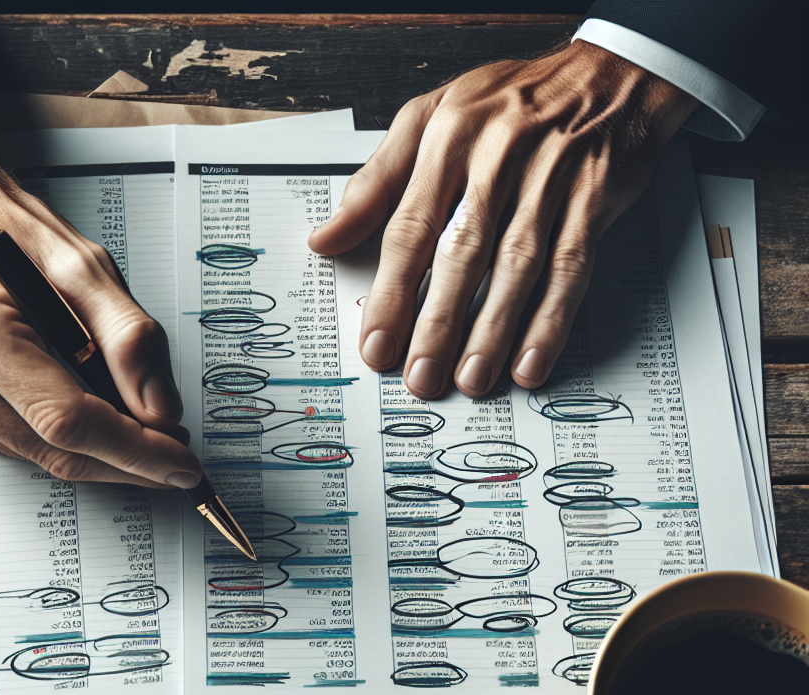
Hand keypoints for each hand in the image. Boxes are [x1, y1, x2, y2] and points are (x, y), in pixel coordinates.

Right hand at [0, 110, 200, 487]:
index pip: (68, 420)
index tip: (182, 463)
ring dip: (106, 456)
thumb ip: (129, 337)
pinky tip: (102, 422)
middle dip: (129, 460)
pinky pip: (29, 448)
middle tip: (178, 452)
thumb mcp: (85, 266)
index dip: (133, 449)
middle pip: (60, 451)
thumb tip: (160, 410)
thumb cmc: (12, 237)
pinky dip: (73, 443)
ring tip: (147, 431)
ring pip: (48, 458)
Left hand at [309, 41, 698, 398]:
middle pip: (462, 254)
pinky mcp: (595, 199)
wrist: (608, 73)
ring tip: (471, 379)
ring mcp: (551, 179)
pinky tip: (531, 359)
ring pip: (516, 266)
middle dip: (438, 324)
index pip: (410, 228)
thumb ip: (375, 182)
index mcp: (447, 139)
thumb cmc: (509, 102)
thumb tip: (327, 237)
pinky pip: (571, 267)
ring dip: (493, 331)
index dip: (392, 294)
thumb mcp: (430, 117)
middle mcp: (497, 158)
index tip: (378, 344)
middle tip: (421, 376)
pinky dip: (551, 320)